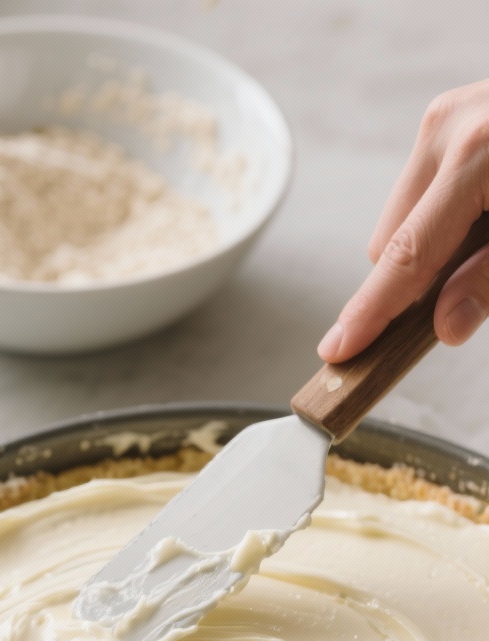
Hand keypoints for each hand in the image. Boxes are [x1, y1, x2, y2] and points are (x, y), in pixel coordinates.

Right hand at [318, 80, 488, 362]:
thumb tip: (446, 327)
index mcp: (474, 157)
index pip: (405, 256)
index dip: (371, 311)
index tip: (338, 350)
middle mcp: (446, 130)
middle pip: (390, 244)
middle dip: (415, 282)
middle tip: (466, 291)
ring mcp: (443, 118)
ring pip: (400, 222)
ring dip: (430, 250)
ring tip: (488, 238)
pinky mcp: (447, 118)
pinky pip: (420, 193)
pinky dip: (443, 220)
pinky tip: (483, 213)